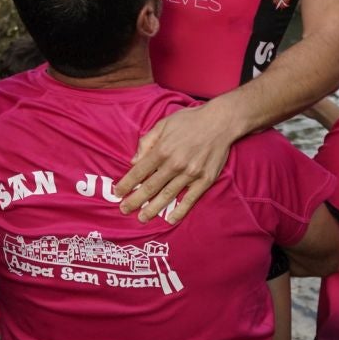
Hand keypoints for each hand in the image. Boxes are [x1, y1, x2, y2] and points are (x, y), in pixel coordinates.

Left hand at [115, 102, 236, 223]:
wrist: (221, 122)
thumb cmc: (190, 121)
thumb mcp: (163, 124)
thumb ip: (147, 142)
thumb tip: (133, 161)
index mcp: (162, 149)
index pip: (139, 171)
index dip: (126, 184)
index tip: (117, 193)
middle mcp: (175, 163)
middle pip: (150, 187)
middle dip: (135, 200)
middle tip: (124, 210)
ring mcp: (191, 173)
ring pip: (167, 195)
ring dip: (153, 208)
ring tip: (142, 218)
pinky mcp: (205, 179)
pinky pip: (190, 198)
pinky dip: (180, 210)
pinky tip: (171, 219)